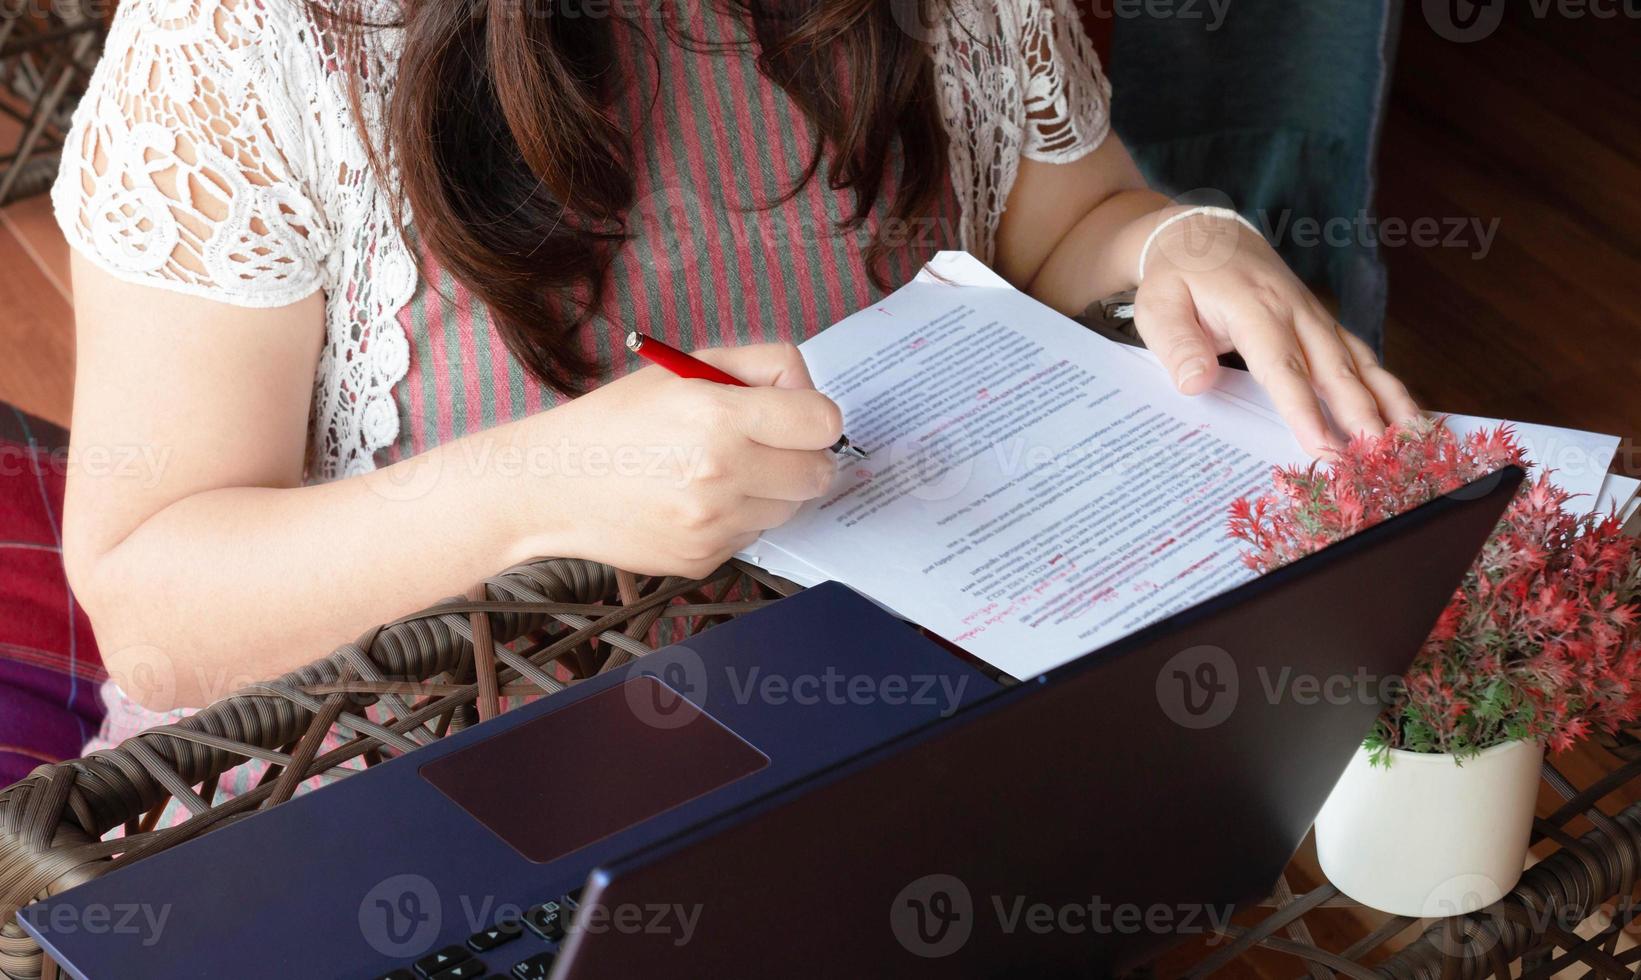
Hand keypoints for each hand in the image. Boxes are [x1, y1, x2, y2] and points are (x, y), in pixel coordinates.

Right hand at [539, 343, 842, 577]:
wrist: (552, 485)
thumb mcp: (684, 369)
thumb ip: (758, 366)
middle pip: (818, 473)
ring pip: (789, 510)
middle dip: (804, 457)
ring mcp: (713, 524)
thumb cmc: (618, 421)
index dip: (816, 417)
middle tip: (770, 447)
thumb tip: (809, 389)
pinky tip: (697, 500)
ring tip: (724, 472)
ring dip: (772, 491)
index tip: (800, 418)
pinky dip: (738, 519)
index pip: (822, 422)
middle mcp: (720, 474)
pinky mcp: (704, 559)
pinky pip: (753, 537)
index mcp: (719, 416)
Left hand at [1132, 208, 1419, 455]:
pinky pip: (1360, 355)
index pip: (1282, 365)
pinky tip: (1407, 416)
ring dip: (1388, 401)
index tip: (1323, 445)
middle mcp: (1295, 311)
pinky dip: (1386, 386)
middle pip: (1333, 367)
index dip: (1304, 408)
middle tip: (1379, 456)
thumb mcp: (1158, 306)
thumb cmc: (1178, 276)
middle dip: (1360, 414)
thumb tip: (1196, 383)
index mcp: (1254, 307)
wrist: (1204, 234)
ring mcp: (1315, 316)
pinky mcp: (1323, 323)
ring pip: (1358, 361)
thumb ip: (1177, 344)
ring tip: (1413, 440)